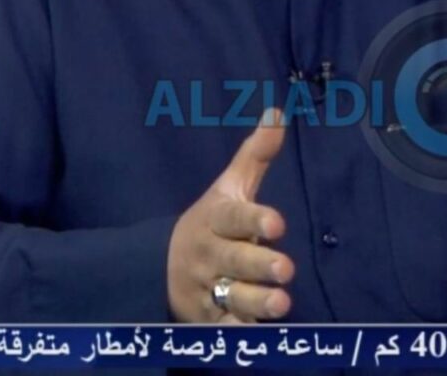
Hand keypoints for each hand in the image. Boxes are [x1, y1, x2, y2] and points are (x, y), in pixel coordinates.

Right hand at [167, 108, 295, 322]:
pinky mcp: (207, 318)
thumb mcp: (228, 188)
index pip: (234, 217)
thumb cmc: (211, 223)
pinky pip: (224, 328)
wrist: (160, 266)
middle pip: (235, 260)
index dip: (255, 219)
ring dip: (256, 301)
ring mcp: (206, 288)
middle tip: (286, 269)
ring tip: (282, 304)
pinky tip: (258, 335)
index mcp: (216, 219)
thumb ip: (255, 156)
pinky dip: (239, 332)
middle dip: (259, 264)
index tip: (277, 222)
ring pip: (232, 296)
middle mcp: (210, 254)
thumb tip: (278, 112)